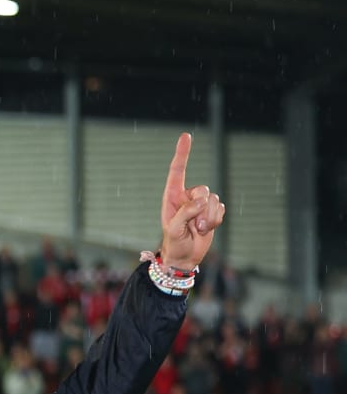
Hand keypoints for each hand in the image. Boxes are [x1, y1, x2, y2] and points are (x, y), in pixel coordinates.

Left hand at [158, 132, 225, 271]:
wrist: (185, 257)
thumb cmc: (174, 243)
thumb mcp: (174, 229)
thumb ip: (185, 213)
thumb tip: (201, 200)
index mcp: (172, 196)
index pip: (177, 171)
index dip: (182, 153)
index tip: (186, 136)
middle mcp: (187, 197)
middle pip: (203, 190)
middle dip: (201, 209)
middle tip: (193, 226)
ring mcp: (200, 204)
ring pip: (214, 200)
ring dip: (208, 218)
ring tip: (198, 230)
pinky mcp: (212, 211)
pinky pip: (221, 209)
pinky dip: (215, 220)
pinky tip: (205, 229)